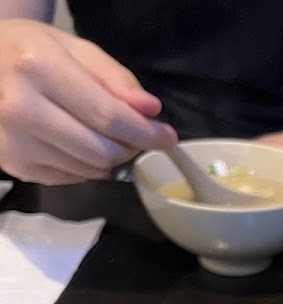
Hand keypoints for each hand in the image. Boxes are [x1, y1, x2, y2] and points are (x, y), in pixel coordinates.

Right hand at [0, 19, 175, 183]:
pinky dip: (87, 166)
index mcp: (38, 67)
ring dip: (110, 159)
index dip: (145, 132)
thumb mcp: (72, 48)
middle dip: (130, 148)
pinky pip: (72, 178)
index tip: (167, 138)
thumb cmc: (29, 52)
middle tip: (136, 136)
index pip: (108, 116)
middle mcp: (22, 108)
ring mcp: (16, 143)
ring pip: (91, 170)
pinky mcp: (16, 167)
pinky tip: (77, 143)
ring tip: (106, 136)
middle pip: (103, 151)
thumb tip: (150, 110)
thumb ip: (114, 78)